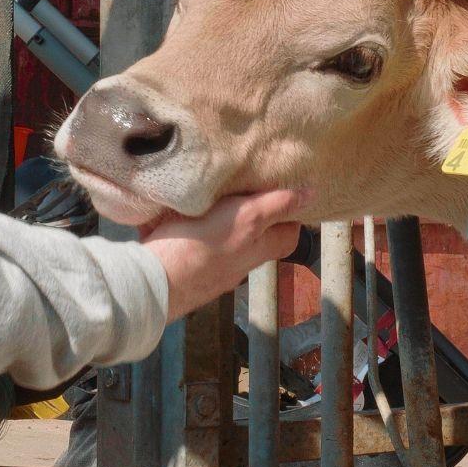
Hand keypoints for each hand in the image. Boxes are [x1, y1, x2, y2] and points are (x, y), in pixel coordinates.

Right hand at [142, 189, 310, 321]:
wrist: (155, 282)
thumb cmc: (203, 247)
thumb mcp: (246, 218)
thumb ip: (277, 205)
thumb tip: (312, 193)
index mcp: (259, 251)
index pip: (289, 234)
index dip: (290, 212)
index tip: (282, 189)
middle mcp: (239, 265)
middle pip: (256, 236)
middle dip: (252, 212)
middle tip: (242, 184)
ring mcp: (211, 270)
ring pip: (223, 240)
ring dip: (218, 219)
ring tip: (208, 193)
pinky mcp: (184, 267)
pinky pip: (192, 245)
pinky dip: (187, 228)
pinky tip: (174, 213)